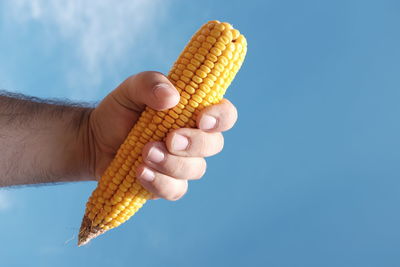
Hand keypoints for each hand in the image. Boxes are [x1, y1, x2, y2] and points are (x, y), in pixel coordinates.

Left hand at [87, 71, 237, 199]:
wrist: (95, 140)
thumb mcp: (130, 89)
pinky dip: (159, 183)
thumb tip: (172, 98)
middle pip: (214, 145)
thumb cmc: (119, 111)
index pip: (224, 115)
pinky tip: (139, 172)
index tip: (201, 118)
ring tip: (144, 153)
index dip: (221, 118)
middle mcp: (194, 139)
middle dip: (194, 143)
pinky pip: (176, 190)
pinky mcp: (168, 184)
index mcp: (194, 112)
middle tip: (169, 139)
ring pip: (196, 169)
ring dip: (171, 163)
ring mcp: (183, 164)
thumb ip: (150, 84)